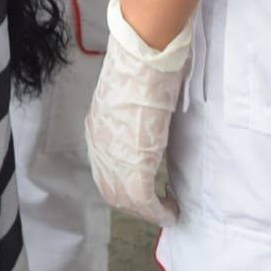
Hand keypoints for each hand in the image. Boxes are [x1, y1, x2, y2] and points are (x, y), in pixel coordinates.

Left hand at [85, 0, 190, 225]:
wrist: (143, 58)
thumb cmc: (143, 66)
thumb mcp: (133, 96)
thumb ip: (134, 114)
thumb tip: (149, 120)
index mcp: (97, 126)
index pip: (104, 167)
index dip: (123, 182)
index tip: (142, 189)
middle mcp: (100, 145)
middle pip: (112, 189)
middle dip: (135, 202)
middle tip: (157, 204)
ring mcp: (114, 157)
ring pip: (127, 200)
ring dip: (148, 209)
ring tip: (166, 207)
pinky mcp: (134, 166)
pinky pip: (145, 202)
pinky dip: (160, 212)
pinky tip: (172, 211)